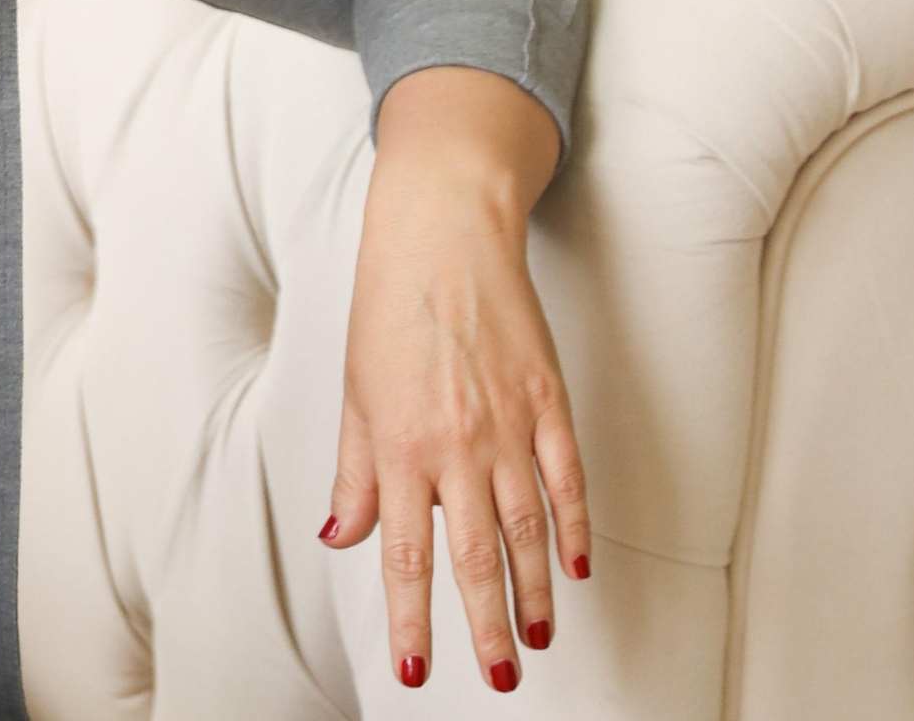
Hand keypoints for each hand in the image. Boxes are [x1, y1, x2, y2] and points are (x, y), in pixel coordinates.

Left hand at [318, 70, 591, 692]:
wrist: (442, 238)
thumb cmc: (387, 311)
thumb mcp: (354, 393)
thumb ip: (352, 474)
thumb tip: (338, 537)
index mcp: (397, 447)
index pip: (402, 554)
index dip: (411, 619)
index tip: (415, 671)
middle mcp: (454, 445)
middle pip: (476, 558)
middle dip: (484, 629)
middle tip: (498, 680)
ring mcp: (508, 427)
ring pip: (527, 531)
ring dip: (532, 594)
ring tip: (534, 642)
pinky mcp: (549, 404)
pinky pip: (567, 483)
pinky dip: (573, 530)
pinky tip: (575, 571)